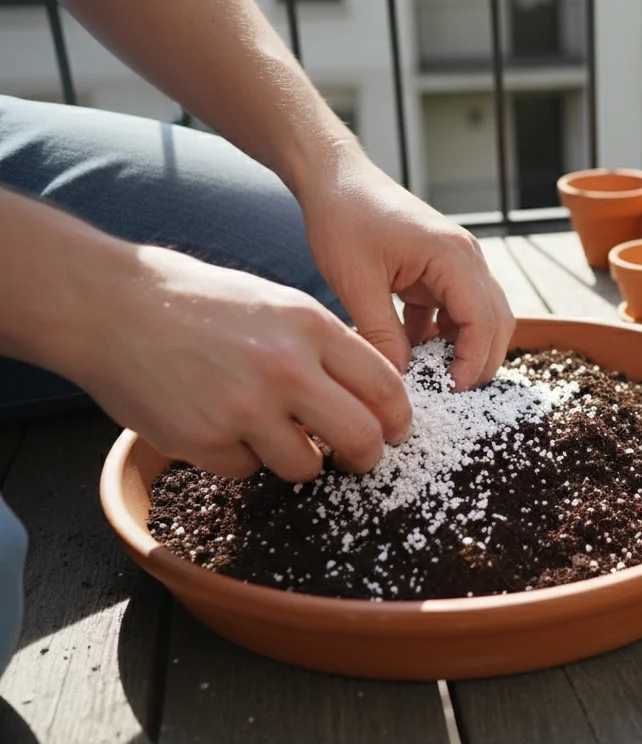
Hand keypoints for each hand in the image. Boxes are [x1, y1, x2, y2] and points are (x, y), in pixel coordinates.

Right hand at [69, 246, 411, 481]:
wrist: (111, 307)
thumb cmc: (198, 302)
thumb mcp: (277, 304)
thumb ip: (323, 347)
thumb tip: (366, 394)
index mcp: (310, 327)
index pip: (385, 386)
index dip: (398, 418)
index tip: (396, 431)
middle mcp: (285, 368)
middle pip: (361, 437)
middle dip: (366, 456)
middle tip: (358, 457)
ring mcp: (245, 408)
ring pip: (306, 466)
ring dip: (298, 459)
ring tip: (270, 430)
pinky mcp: (205, 441)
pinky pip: (247, 470)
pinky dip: (240, 457)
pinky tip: (218, 422)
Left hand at [298, 157, 514, 388]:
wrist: (334, 178)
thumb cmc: (344, 218)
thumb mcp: (356, 283)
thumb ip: (381, 334)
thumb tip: (399, 379)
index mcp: (453, 257)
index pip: (483, 321)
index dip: (473, 362)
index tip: (451, 391)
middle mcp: (466, 257)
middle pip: (496, 320)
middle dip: (480, 359)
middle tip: (451, 392)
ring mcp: (456, 262)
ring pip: (480, 315)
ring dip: (463, 346)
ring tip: (434, 376)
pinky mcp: (440, 268)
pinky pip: (453, 309)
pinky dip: (441, 333)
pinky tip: (412, 349)